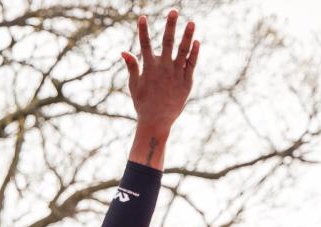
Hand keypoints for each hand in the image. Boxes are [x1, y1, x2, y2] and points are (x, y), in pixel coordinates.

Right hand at [122, 10, 198, 133]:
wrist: (157, 121)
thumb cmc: (143, 104)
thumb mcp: (134, 86)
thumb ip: (132, 67)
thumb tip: (123, 51)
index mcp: (149, 68)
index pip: (144, 44)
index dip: (143, 30)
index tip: (143, 17)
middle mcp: (163, 68)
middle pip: (167, 42)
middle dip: (170, 26)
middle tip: (174, 11)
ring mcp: (176, 74)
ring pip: (183, 51)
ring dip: (187, 35)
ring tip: (192, 22)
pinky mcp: (186, 82)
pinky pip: (191, 64)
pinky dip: (194, 53)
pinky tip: (197, 42)